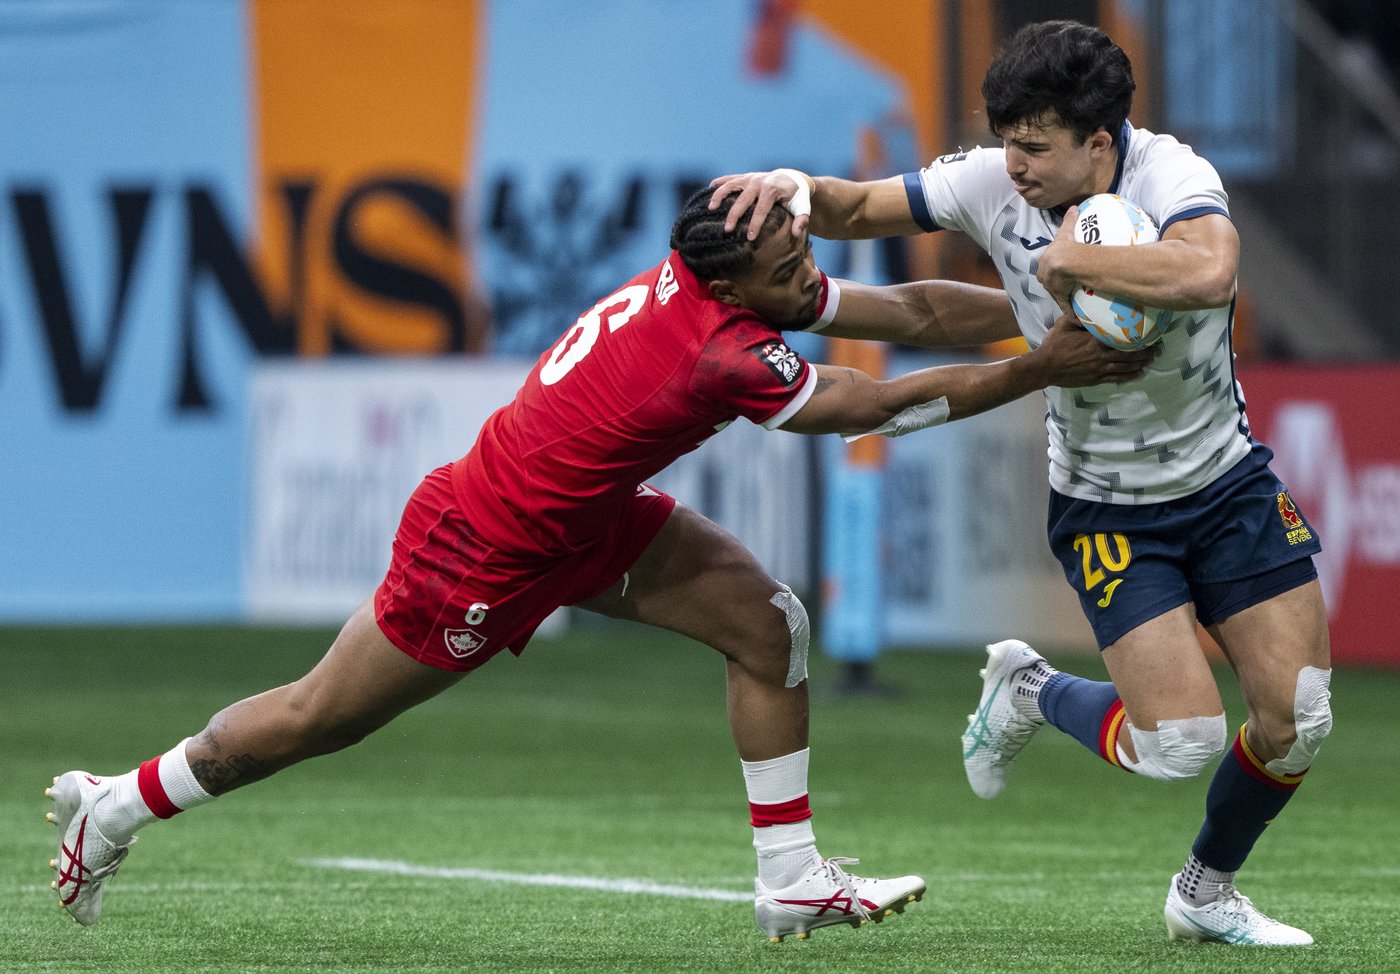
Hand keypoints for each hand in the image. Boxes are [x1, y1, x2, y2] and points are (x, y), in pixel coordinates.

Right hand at [708, 171, 807, 239]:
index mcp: (772, 190)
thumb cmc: (796, 198)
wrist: (793, 178)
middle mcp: (759, 182)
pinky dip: (719, 183)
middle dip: (735, 215)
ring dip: (719, 196)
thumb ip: (801, 220)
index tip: (749, 238)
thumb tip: (795, 232)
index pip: (761, 209)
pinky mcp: (745, 177)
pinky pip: (729, 178)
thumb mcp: (803, 208)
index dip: (755, 224)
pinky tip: (708, 191)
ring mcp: (750, 178)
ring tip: (710, 209)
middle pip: (743, 199)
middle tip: (727, 230)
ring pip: (731, 185)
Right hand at [1029, 310, 1156, 386]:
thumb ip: (1078, 316)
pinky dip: (1130, 376)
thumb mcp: (1064, 324)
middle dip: (1146, 351)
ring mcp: (1101, 369)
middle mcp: (1102, 356)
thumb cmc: (1054, 345)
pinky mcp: (1097, 379)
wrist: (1045, 368)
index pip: (1123, 338)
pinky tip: (1139, 373)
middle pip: (1130, 354)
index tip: (1150, 332)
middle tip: (1158, 347)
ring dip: (1141, 363)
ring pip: (1127, 367)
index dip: (1138, 337)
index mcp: (1096, 341)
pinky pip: (1118, 378)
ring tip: (1152, 359)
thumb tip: (1088, 306)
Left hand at [1035, 205, 1079, 308]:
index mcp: (1045, 261)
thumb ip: (1069, 219)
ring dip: (1062, 297)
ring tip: (1072, 299)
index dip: (1051, 266)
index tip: (1058, 268)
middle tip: (1065, 283)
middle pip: (1048, 280)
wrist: (1067, 261)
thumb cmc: (1068, 244)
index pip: (1046, 264)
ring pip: (1056, 293)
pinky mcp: (1059, 296)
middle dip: (1053, 282)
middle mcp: (1044, 275)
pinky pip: (1065, 305)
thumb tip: (1075, 206)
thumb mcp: (1066, 231)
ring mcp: (1051, 287)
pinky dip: (1070, 311)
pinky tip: (1077, 317)